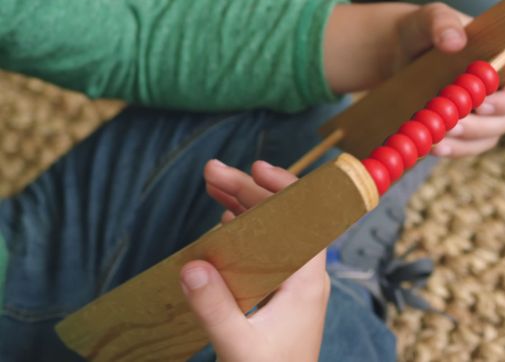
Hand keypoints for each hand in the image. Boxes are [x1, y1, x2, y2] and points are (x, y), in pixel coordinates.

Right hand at [180, 160, 328, 361]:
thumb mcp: (238, 346)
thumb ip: (215, 308)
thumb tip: (190, 265)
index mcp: (308, 280)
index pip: (303, 219)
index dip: (281, 188)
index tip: (254, 168)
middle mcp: (305, 277)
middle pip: (281, 220)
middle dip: (248, 192)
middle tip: (210, 171)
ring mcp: (292, 287)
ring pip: (271, 234)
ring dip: (243, 209)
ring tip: (212, 185)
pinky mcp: (278, 299)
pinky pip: (264, 254)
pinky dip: (243, 233)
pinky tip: (225, 221)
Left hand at [393, 4, 504, 156]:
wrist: (400, 52)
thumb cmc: (423, 30)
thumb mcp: (429, 18)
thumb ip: (442, 22)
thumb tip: (455, 41)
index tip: (481, 104)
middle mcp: (504, 90)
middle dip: (482, 126)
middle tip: (453, 124)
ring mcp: (487, 114)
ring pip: (489, 138)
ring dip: (465, 141)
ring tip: (436, 135)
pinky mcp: (467, 130)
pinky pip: (468, 147)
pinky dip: (452, 149)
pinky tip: (432, 145)